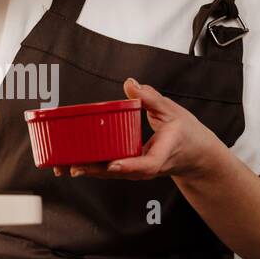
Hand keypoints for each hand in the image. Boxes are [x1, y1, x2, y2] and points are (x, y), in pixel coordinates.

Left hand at [53, 78, 222, 180]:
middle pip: (120, 173)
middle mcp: (148, 168)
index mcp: (163, 155)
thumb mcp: (173, 111)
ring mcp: (138, 172)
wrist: (196, 156)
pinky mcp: (131, 170)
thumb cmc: (186, 134)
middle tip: (72, 166)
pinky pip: (110, 171)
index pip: (146, 165)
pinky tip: (71, 164)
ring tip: (63, 167)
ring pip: (111, 175)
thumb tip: (131, 83)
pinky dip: (92, 168)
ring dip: (88, 171)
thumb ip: (151, 98)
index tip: (113, 164)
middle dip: (95, 171)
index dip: (128, 166)